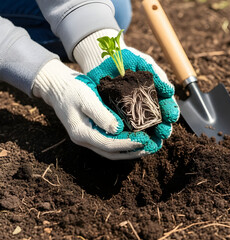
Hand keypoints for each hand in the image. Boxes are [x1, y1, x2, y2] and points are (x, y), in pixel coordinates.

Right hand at [33, 59, 160, 159]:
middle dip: (133, 152)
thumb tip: (118, 130)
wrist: (58, 87)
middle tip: (152, 147)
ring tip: (150, 146)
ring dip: (131, 151)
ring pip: (112, 151)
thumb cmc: (73, 90)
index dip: (128, 144)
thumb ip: (101, 115)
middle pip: (112, 153)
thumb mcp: (87, 99)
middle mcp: (85, 140)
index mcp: (82, 134)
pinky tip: (139, 139)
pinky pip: (111, 144)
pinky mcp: (93, 134)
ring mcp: (88, 139)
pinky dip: (125, 144)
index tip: (145, 140)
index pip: (109, 145)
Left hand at [74, 29, 179, 149]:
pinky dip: (129, 134)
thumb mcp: (145, 63)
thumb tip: (169, 91)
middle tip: (164, 132)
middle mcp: (145, 104)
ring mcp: (130, 110)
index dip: (171, 112)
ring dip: (149, 135)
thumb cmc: (127, 58)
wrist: (104, 55)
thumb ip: (158, 75)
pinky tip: (133, 139)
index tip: (172, 117)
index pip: (167, 106)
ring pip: (142, 127)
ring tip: (152, 141)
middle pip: (157, 120)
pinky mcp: (116, 113)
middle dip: (163, 128)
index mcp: (155, 94)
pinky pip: (124, 126)